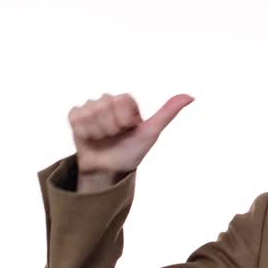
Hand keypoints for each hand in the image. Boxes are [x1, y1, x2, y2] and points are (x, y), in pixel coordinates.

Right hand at [68, 92, 194, 177]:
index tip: (128, 129)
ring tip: (103, 139)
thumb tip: (192, 96)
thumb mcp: (151, 132)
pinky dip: (84, 132)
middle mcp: (108, 100)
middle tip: (115, 136)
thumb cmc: (132, 152)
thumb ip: (168, 112)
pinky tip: (91, 138)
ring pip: (90, 112)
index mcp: (126, 102)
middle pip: (105, 105)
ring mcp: (90, 107)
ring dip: (98, 132)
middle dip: (111, 126)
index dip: (125, 120)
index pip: (121, 101)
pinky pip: (76, 118)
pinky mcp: (75, 116)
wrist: (110, 171)